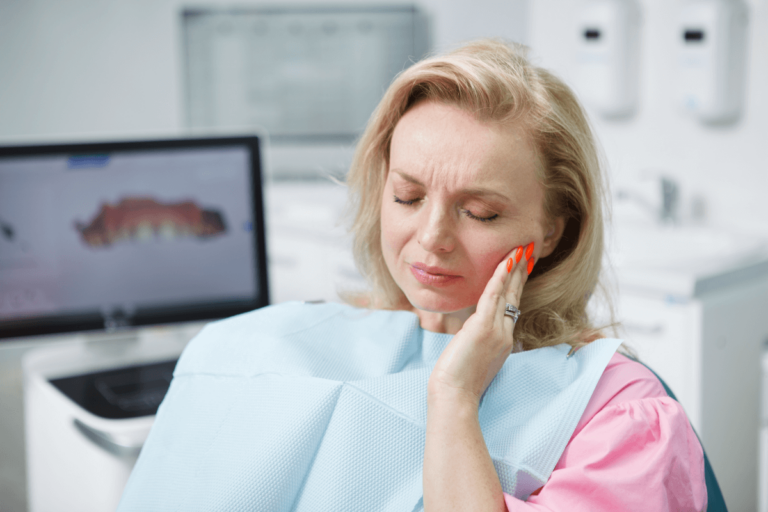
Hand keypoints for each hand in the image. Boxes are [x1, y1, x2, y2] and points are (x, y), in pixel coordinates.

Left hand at [427, 243, 533, 406]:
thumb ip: (477, 342)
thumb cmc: (458, 383)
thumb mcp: (473, 358)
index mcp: (503, 341)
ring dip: (514, 269)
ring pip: (507, 292)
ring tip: (520, 249)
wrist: (455, 396)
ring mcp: (496, 330)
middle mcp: (504, 334)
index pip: (512, 307)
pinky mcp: (483, 327)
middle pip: (515, 296)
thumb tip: (470, 333)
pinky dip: (500, 277)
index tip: (521, 269)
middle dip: (520, 272)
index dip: (517, 287)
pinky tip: (506, 261)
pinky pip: (494, 296)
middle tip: (527, 251)